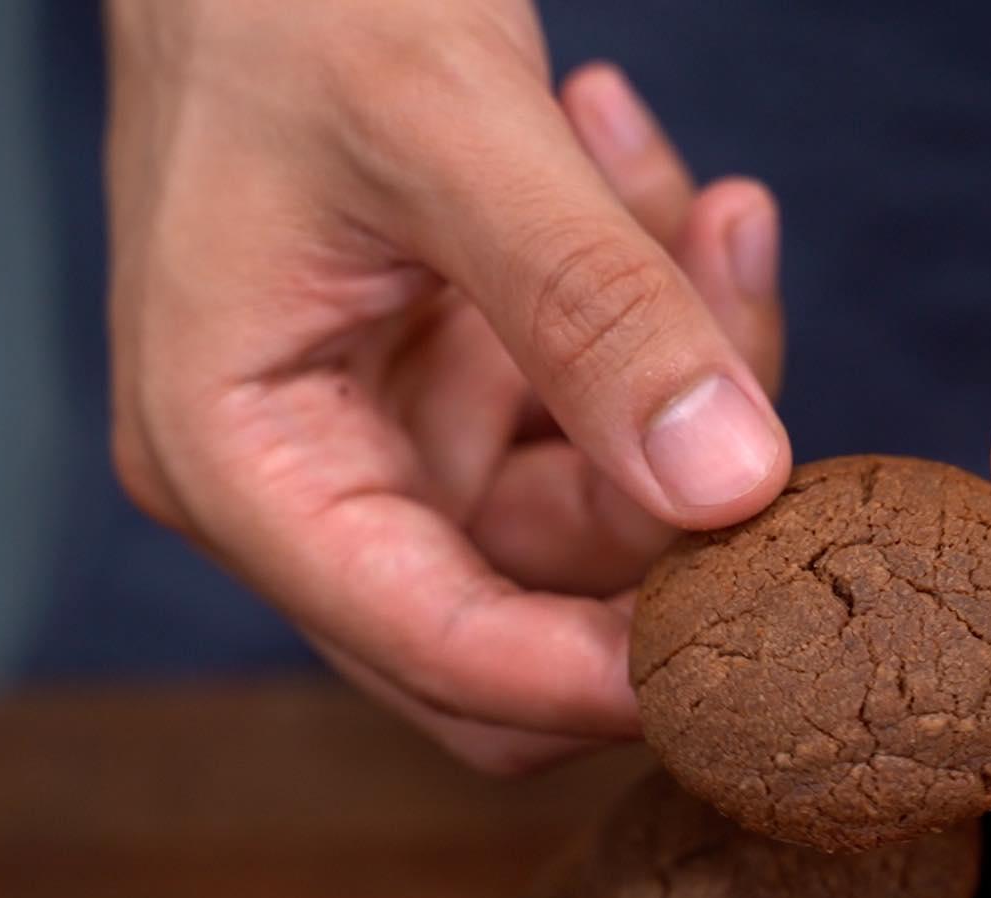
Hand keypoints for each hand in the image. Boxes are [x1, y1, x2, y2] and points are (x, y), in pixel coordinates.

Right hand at [107, 0, 789, 771]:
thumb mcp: (448, 130)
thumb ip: (590, 308)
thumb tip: (729, 485)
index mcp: (237, 457)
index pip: (432, 647)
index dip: (594, 673)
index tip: (754, 650)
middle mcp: (306, 473)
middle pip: (535, 597)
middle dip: (667, 493)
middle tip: (737, 329)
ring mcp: (389, 426)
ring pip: (596, 497)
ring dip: (681, 363)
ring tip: (700, 204)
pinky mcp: (459, 373)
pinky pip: (601, 406)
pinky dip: (656, 311)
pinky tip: (654, 177)